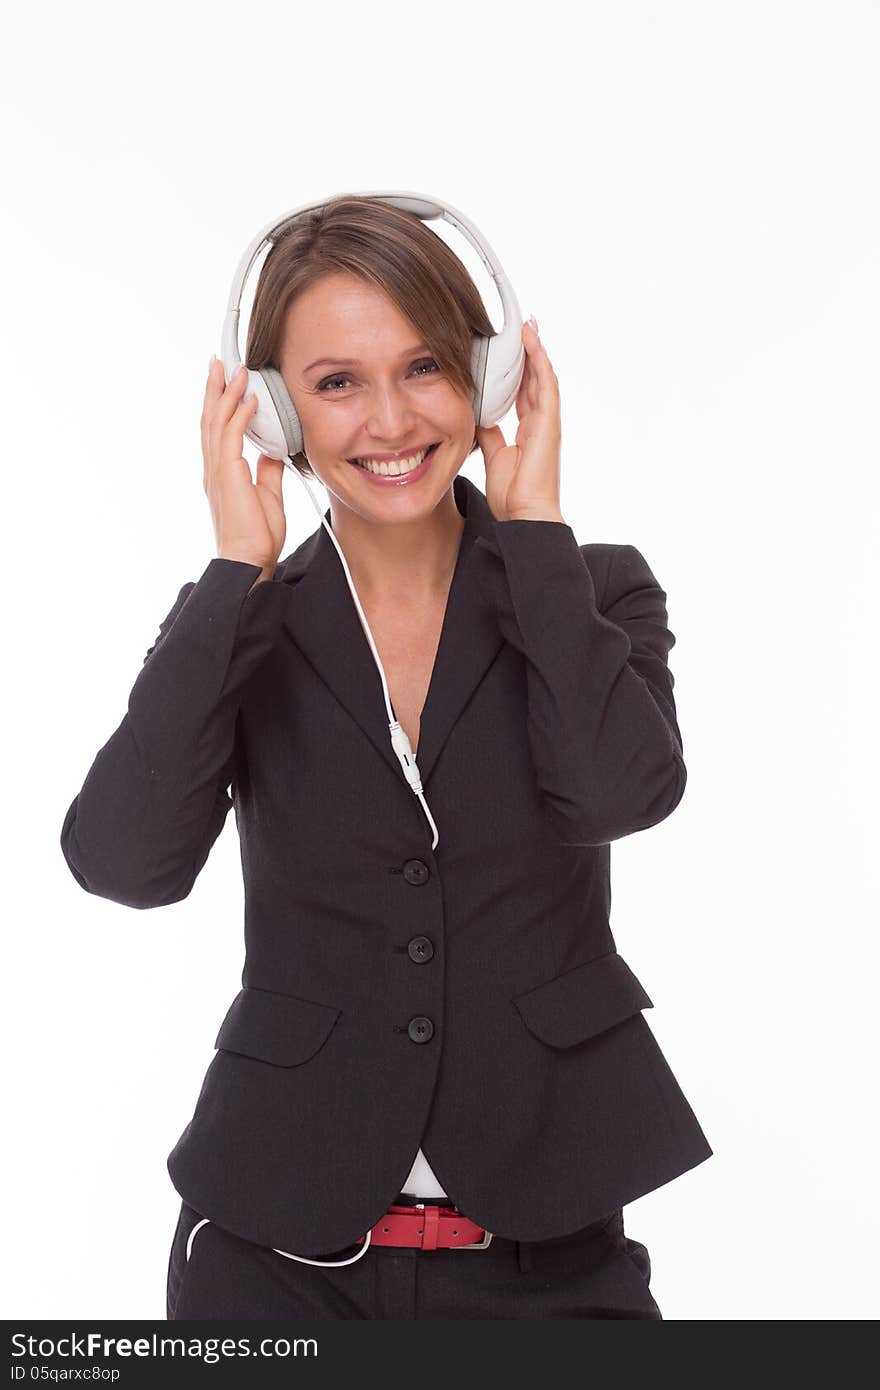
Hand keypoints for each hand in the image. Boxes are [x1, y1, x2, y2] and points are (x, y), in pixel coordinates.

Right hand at [201, 358, 285, 575]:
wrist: (250, 562)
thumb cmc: (257, 538)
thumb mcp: (268, 495)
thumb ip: (267, 471)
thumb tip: (271, 450)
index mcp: (222, 473)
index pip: (218, 430)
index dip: (221, 404)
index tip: (227, 382)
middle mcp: (214, 469)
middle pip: (210, 419)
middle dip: (215, 388)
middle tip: (219, 362)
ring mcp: (217, 472)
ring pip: (217, 422)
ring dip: (227, 392)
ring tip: (235, 368)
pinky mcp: (226, 476)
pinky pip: (231, 437)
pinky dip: (239, 414)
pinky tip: (250, 398)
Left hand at [475, 319, 564, 523]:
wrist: (524, 515)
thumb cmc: (513, 496)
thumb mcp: (494, 456)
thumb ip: (489, 434)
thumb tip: (479, 414)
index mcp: (528, 432)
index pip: (523, 393)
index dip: (518, 372)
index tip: (509, 352)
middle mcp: (541, 423)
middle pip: (534, 380)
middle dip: (528, 355)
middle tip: (521, 329)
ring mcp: (548, 422)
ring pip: (543, 377)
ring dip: (535, 350)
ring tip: (527, 325)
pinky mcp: (550, 422)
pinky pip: (547, 384)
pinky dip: (540, 360)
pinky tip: (531, 340)